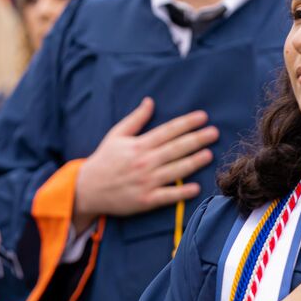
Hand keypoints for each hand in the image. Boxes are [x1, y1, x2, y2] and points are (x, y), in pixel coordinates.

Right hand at [73, 97, 218, 226]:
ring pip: (175, 170)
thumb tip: (150, 101)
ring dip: (193, 162)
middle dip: (197, 139)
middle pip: (176, 148)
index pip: (168, 131)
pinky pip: (167, 196)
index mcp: (139, 144)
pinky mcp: (145, 200)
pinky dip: (182, 192)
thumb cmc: (104, 160)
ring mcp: (146, 181)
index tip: (203, 117)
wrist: (87, 189)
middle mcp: (144, 161)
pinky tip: (196, 187)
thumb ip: (136, 119)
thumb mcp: (116, 135)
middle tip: (214, 132)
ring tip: (209, 154)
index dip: (186, 123)